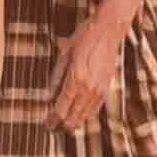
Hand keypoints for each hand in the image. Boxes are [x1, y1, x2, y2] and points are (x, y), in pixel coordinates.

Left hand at [51, 19, 128, 135]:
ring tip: (67, 126)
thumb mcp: (64, 54)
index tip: (47, 124)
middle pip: (74, 114)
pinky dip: (89, 113)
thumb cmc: (84, 37)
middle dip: (63, 122)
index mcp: (75, 79)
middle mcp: (88, 87)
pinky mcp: (107, 85)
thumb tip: (47, 96)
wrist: (108, 29)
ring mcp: (100, 87)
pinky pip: (97, 105)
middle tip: (53, 127)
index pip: (61, 107)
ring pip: (86, 112)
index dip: (53, 118)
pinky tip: (84, 115)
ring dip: (76, 120)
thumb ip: (56, 77)